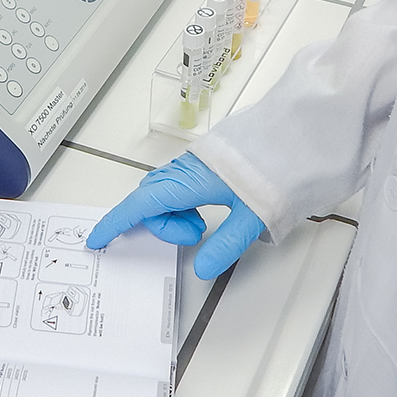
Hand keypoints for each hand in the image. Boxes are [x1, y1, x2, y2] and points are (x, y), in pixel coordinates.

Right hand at [87, 154, 264, 279]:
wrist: (298, 129)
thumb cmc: (277, 166)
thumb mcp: (252, 216)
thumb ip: (226, 245)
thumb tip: (202, 267)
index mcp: (190, 180)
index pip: (141, 205)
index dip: (116, 223)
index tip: (98, 238)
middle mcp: (186, 168)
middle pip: (150, 199)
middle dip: (158, 224)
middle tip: (192, 238)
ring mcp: (194, 163)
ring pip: (164, 192)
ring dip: (172, 214)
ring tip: (202, 226)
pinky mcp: (206, 161)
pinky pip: (178, 185)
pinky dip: (180, 203)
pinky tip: (203, 211)